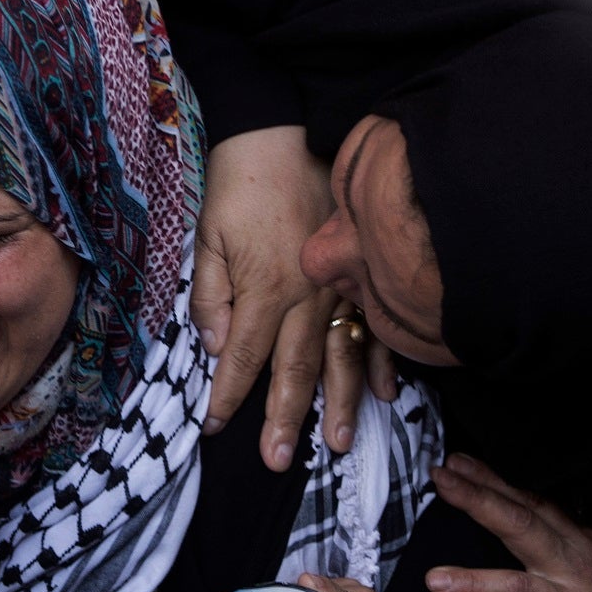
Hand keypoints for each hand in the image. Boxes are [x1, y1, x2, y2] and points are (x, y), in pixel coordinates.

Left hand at [193, 127, 395, 470]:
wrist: (284, 129)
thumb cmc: (239, 182)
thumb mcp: (208, 234)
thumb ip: (211, 294)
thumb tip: (218, 348)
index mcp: (263, 288)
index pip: (243, 357)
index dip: (228, 396)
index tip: (214, 428)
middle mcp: (306, 295)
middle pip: (295, 368)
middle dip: (284, 418)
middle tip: (277, 462)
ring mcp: (340, 286)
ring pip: (341, 356)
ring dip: (339, 404)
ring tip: (337, 445)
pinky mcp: (361, 272)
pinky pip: (375, 325)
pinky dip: (381, 361)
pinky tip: (384, 393)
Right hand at [421, 455, 591, 591]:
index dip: (477, 586)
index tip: (434, 579)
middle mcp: (575, 567)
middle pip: (523, 525)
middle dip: (479, 498)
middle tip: (438, 478)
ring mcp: (583, 541)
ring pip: (530, 504)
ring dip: (490, 481)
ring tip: (451, 463)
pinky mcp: (586, 528)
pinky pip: (543, 504)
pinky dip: (510, 487)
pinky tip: (484, 474)